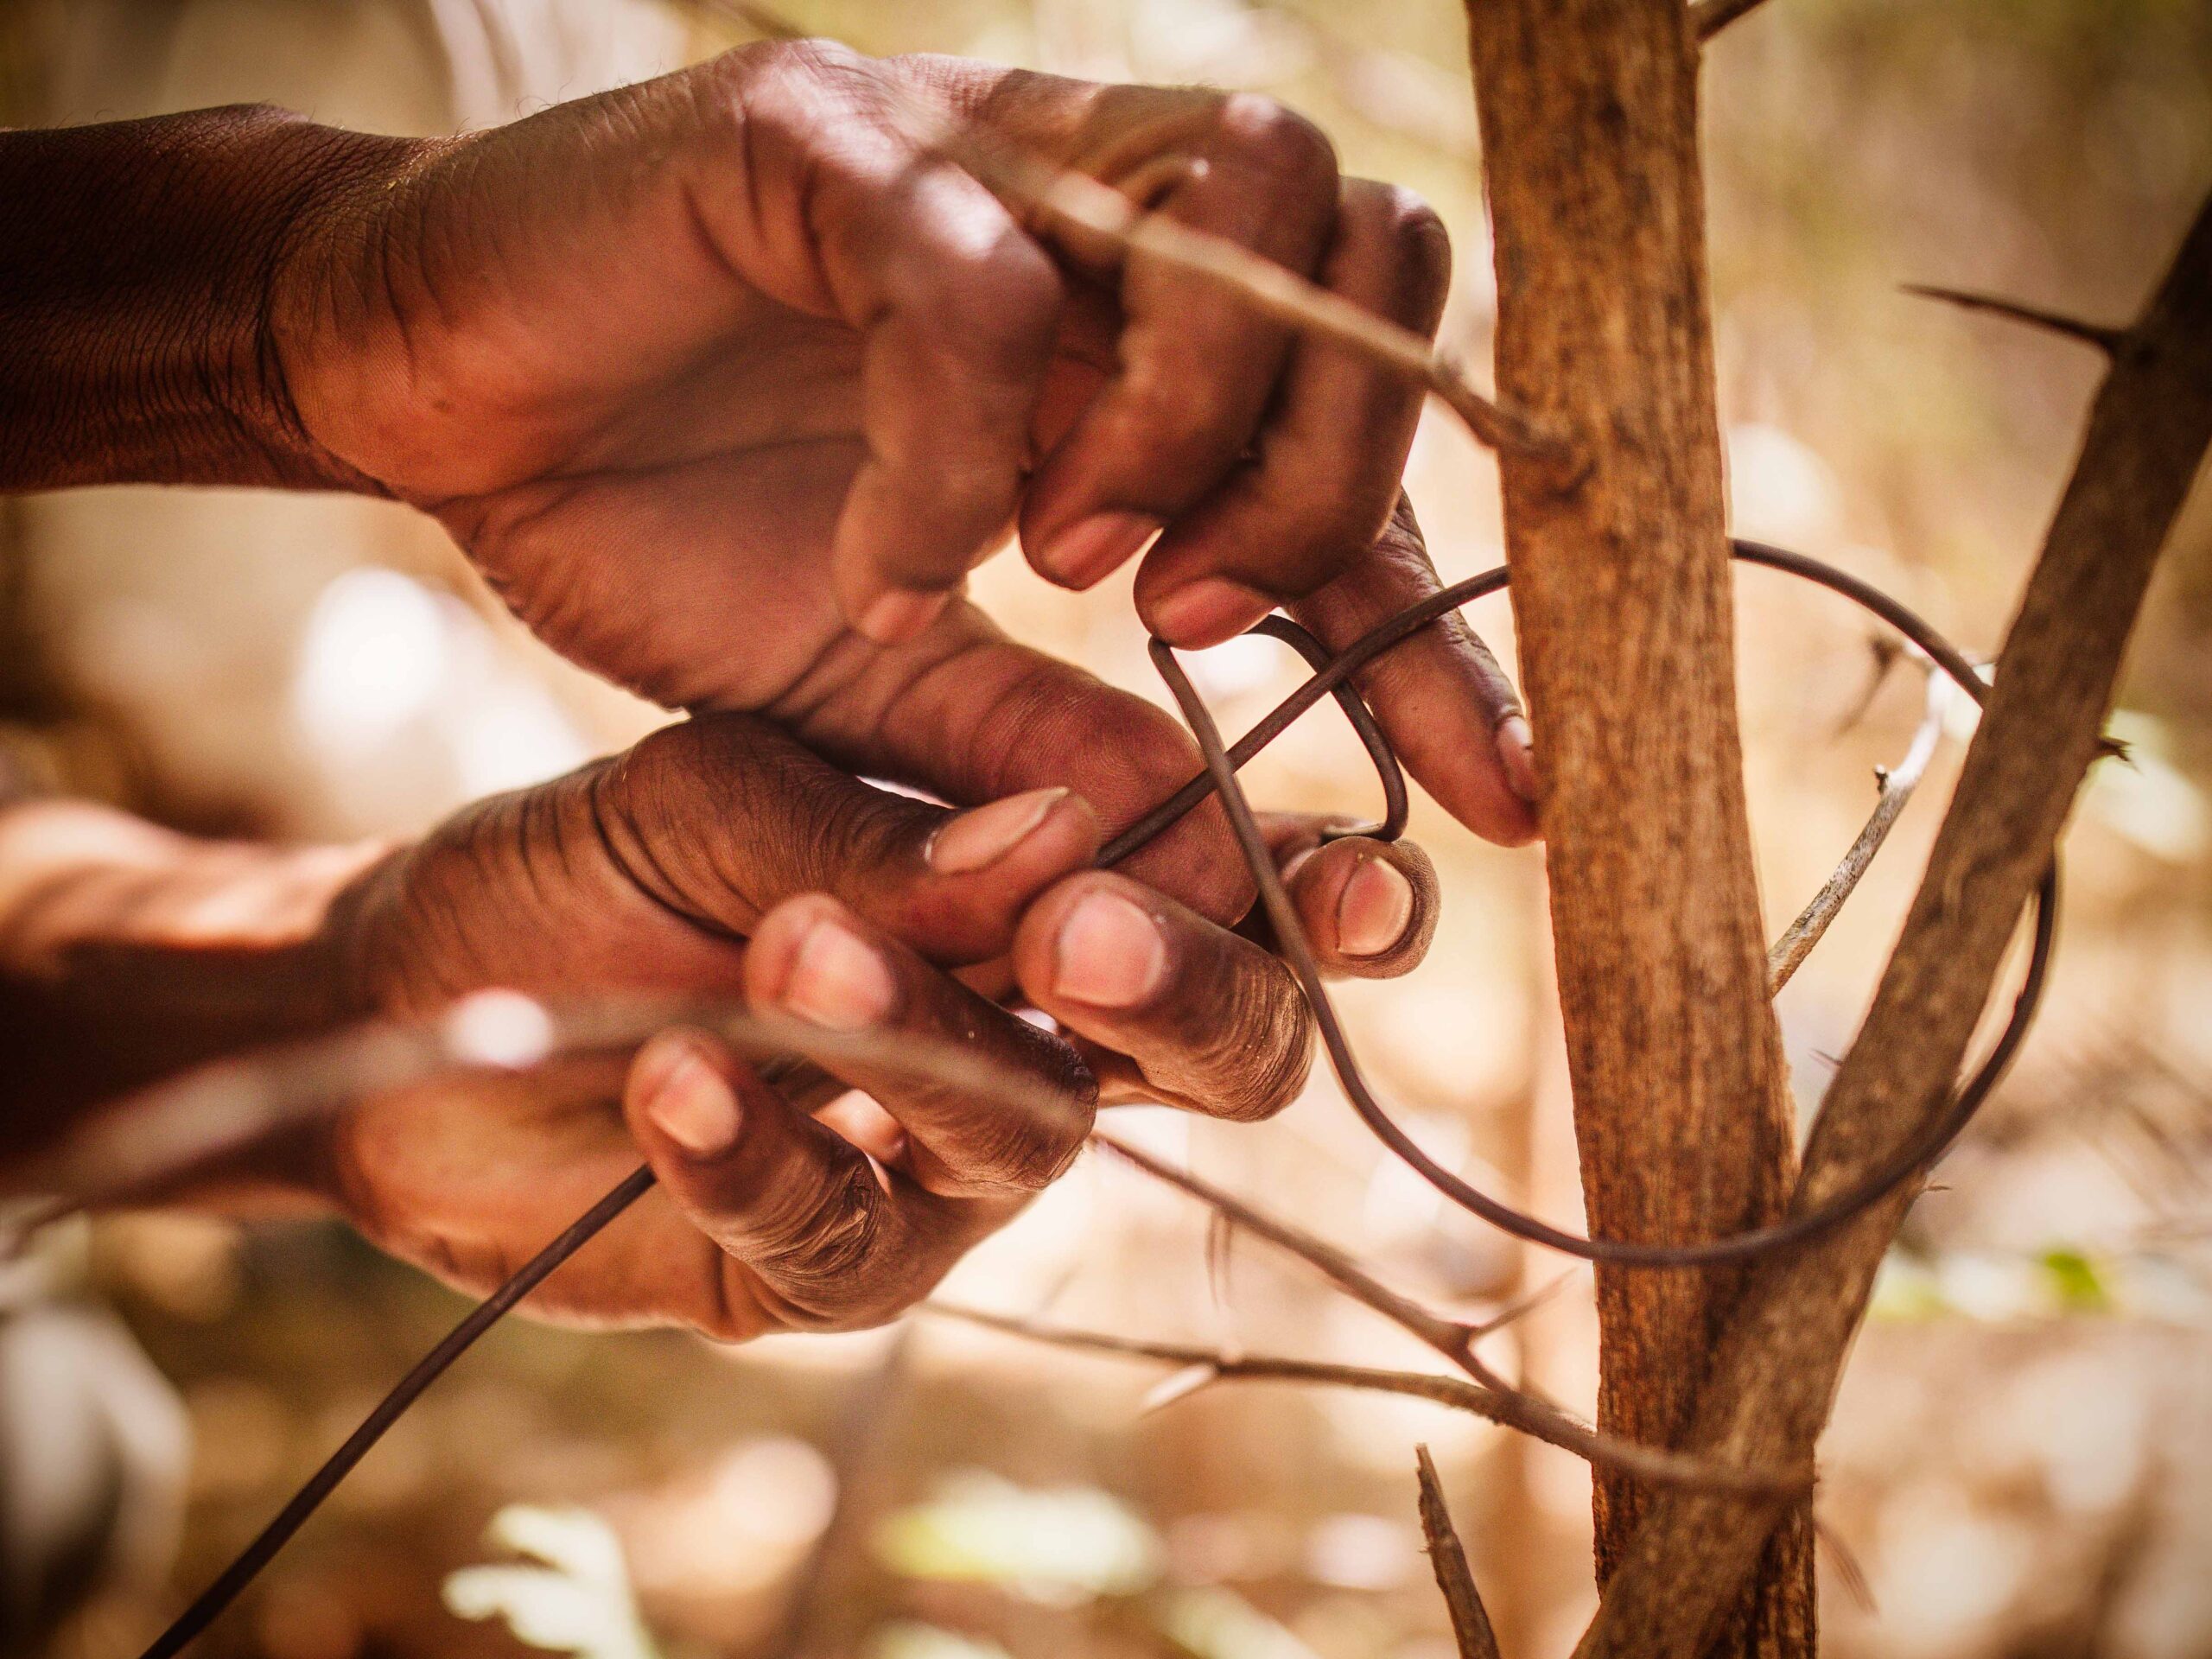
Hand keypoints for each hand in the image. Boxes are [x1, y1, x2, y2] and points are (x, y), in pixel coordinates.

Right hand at [272, 42, 1537, 848]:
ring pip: (1242, 200)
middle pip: (1372, 280)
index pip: (1362, 465)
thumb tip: (1192, 829)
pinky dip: (964, 442)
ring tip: (1085, 570)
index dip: (1447, 632)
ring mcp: (982, 158)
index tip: (1503, 803)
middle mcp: (1096, 228)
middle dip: (1330, 494)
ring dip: (1193, 422)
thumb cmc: (656, 508)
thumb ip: (1032, 735)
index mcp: (1132, 351)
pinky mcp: (836, 133)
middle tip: (1198, 631)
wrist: (435, 382)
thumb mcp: (872, 672)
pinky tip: (899, 552)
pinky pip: (980, 273)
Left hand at [318, 713, 1443, 1337]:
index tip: (1348, 883)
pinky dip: (764, 1147)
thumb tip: (1078, 832)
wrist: (411, 999)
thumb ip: (896, 825)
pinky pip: (846, 1230)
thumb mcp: (725, 788)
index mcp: (1056, 887)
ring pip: (1041, 1136)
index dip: (1330, 899)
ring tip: (794, 950)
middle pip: (1228, 1050)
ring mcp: (944, 1160)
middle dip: (1189, 990)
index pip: (1248, 896)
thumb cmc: (598, 864)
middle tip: (1082, 933)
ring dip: (931, 1038)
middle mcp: (1040, 1030)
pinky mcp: (829, 1265)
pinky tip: (677, 1071)